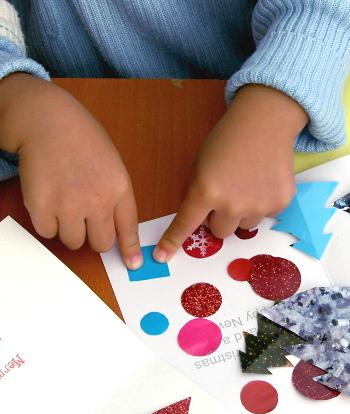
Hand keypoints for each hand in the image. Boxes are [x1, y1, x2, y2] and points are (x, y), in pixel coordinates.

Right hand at [0, 73, 141, 268]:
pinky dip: (47, 222)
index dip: (130, 249)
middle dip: (94, 236)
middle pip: (100, 243)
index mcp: (118, 188)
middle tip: (85, 220)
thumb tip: (115, 224)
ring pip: (73, 242)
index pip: (128, 228)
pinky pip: (48, 233)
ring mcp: (68, 205)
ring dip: (69, 229)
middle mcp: (97, 201)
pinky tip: (48, 200)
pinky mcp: (42, 207)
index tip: (133, 263)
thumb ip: (116, 194)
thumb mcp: (112, 163)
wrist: (47, 120)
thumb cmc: (81, 137)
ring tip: (64, 204)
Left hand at [154, 85, 307, 261]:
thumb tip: (200, 219)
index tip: (162, 256)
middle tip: (227, 193)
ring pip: (243, 226)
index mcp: (206, 192)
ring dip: (242, 213)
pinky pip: (265, 215)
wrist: (265, 121)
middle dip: (219, 218)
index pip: (186, 224)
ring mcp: (258, 206)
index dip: (173, 241)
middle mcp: (231, 205)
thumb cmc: (227, 140)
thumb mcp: (201, 164)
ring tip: (247, 184)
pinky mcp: (280, 203)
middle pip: (220, 232)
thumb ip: (198, 193)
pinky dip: (263, 203)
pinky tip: (263, 181)